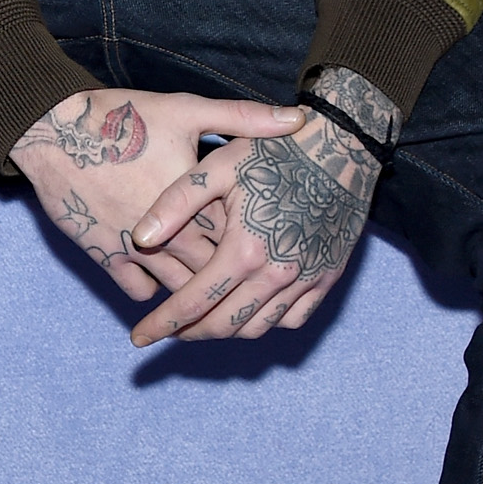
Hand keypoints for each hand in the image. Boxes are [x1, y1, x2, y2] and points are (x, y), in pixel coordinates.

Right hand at [13, 87, 304, 304]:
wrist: (54, 130)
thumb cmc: (124, 116)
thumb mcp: (187, 109)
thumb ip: (244, 118)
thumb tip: (297, 119)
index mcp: (198, 201)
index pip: (241, 237)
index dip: (257, 242)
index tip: (272, 243)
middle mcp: (170, 233)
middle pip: (214, 271)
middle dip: (232, 278)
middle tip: (249, 280)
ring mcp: (136, 249)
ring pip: (178, 289)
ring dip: (195, 293)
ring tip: (213, 293)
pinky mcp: (105, 256)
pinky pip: (137, 290)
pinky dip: (152, 289)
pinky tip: (160, 281)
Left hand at [125, 67, 396, 347]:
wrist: (343, 145)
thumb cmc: (275, 152)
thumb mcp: (218, 167)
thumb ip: (175, 204)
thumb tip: (140, 238)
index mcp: (244, 249)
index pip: (193, 303)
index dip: (162, 324)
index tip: (139, 337)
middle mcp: (277, 273)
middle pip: (225, 325)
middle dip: (190, 334)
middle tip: (168, 331)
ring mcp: (306, 279)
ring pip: (259, 328)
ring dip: (226, 331)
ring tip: (202, 322)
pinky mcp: (327, 277)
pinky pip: (294, 318)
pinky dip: (266, 323)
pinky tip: (247, 311)